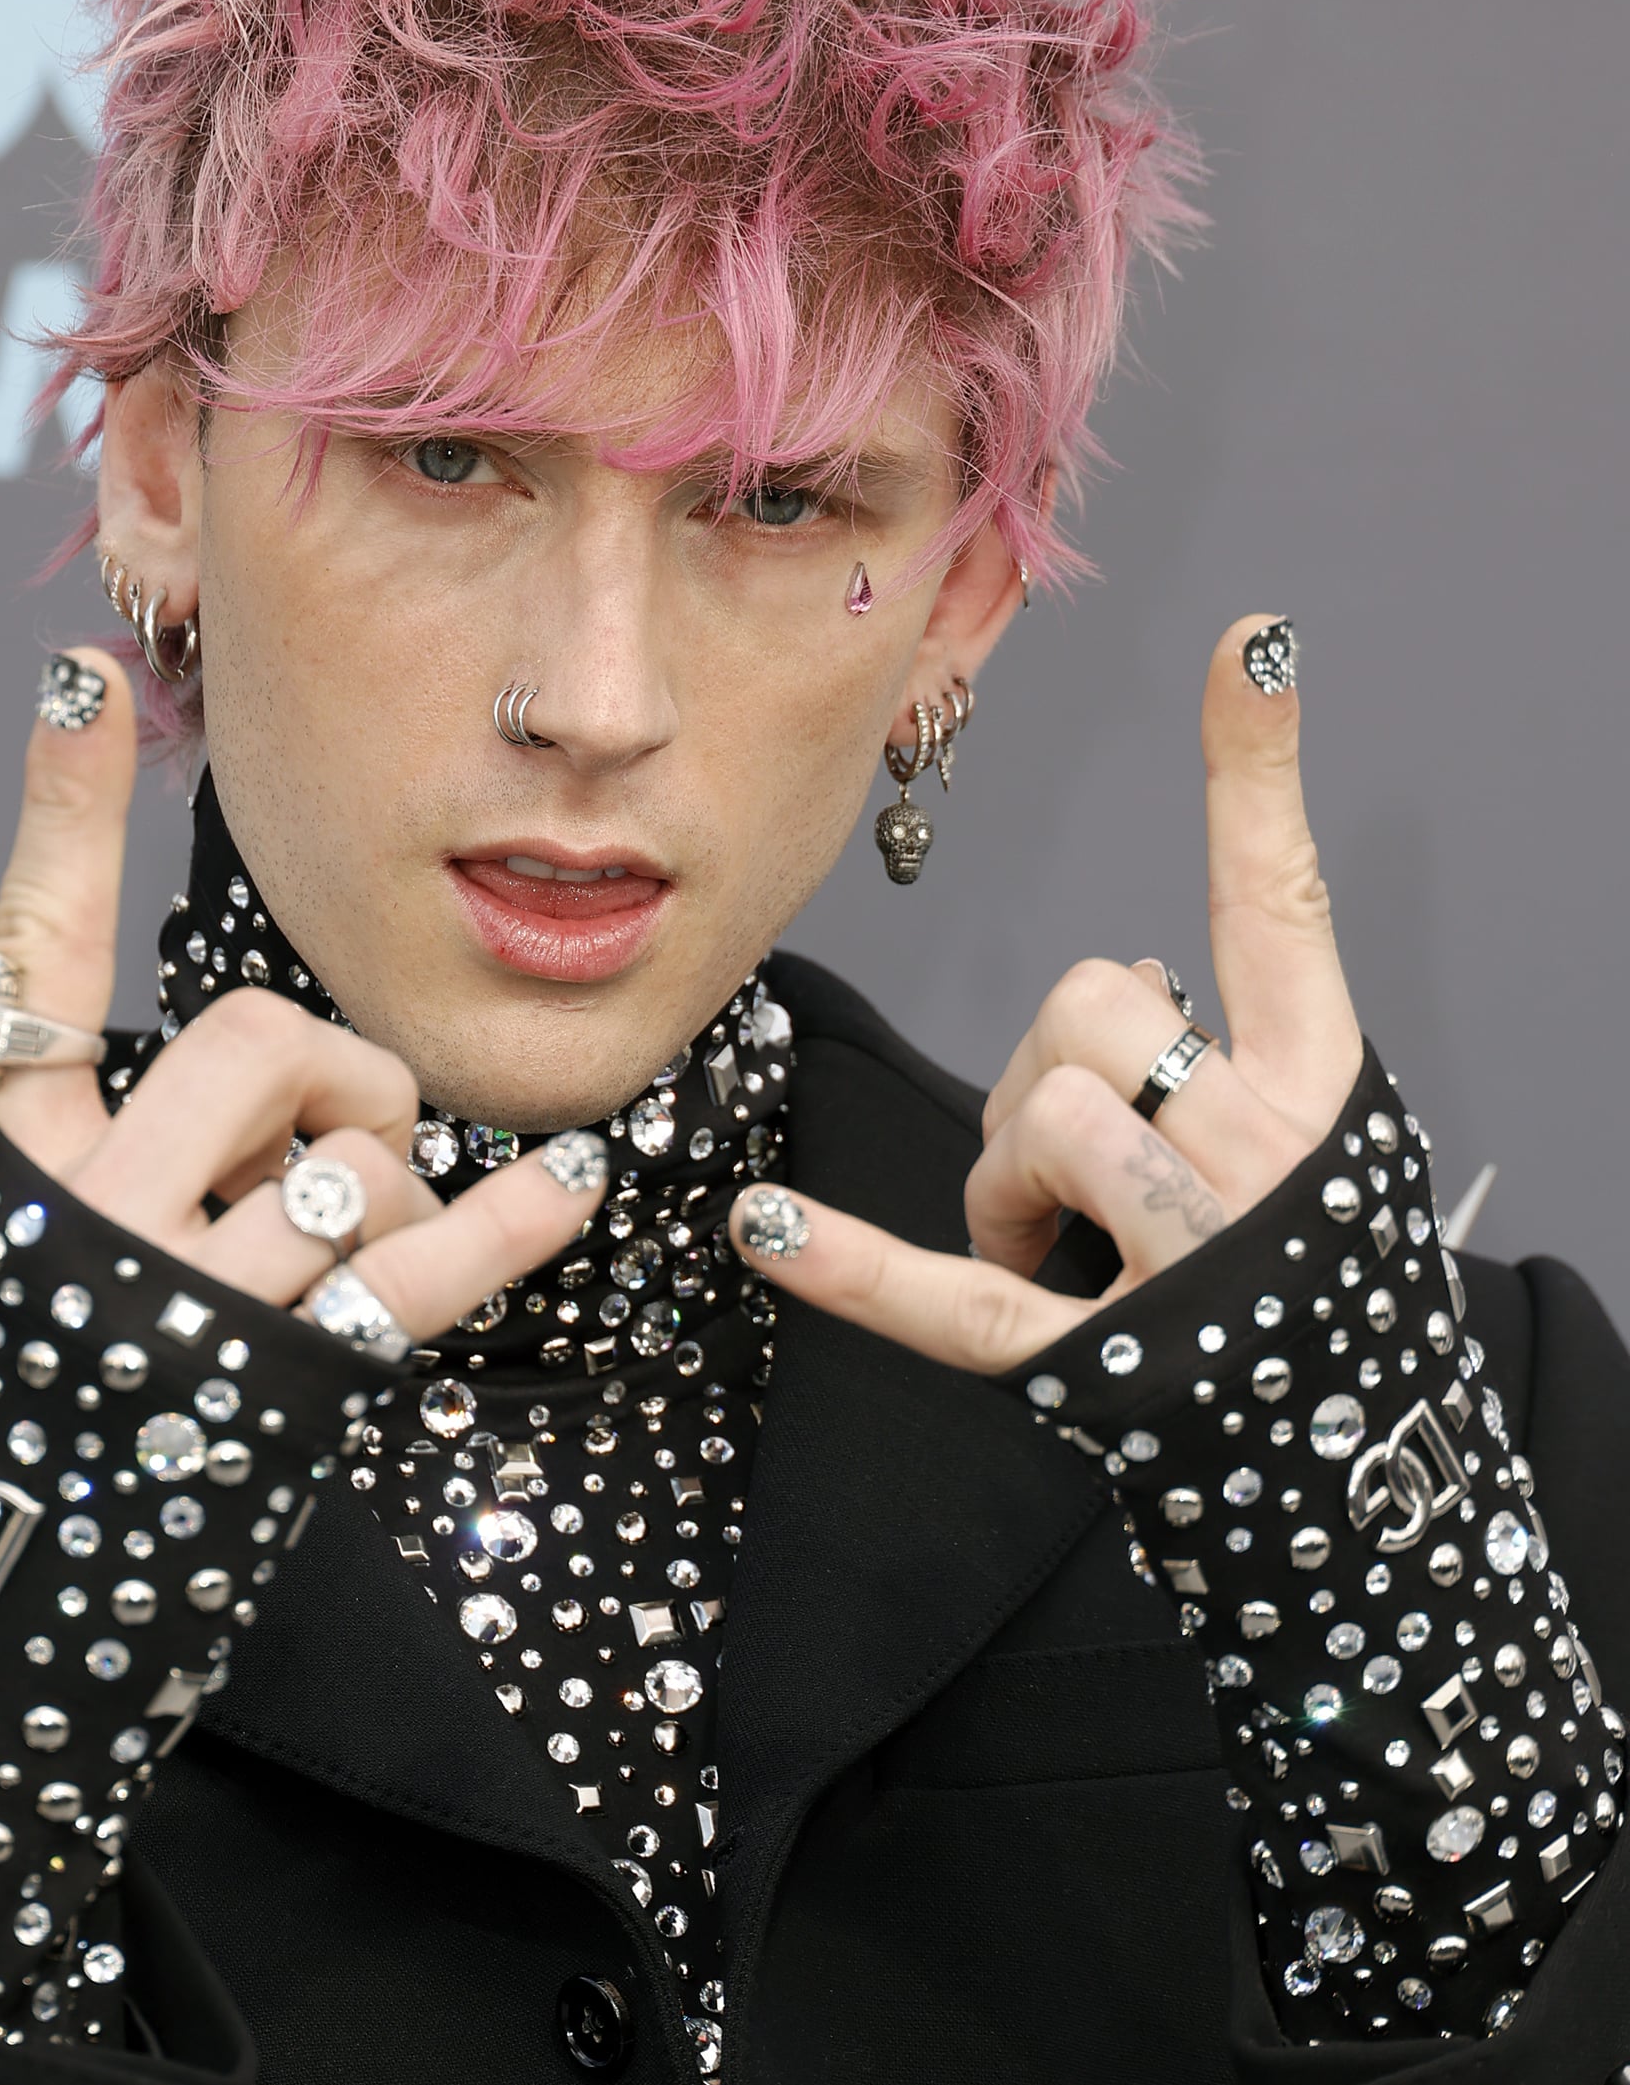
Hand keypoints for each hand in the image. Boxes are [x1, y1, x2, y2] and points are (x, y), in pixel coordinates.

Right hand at [0, 646, 602, 1337]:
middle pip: (257, 1040)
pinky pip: (420, 1277)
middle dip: (332, 1081)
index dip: (59, 813)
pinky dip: (506, 1230)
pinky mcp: (277, 1393)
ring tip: (322, 1269)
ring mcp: (180, 1304)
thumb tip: (280, 1069)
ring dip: (378, 1199)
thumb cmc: (15, 1409)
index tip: (82, 681)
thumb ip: (124, 1142)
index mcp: (7, 1160)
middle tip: (317, 1162)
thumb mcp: (17, 1250)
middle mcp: (82, 1212)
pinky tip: (569, 1191)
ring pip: (354, 1165)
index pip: (32, 951)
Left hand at [728, 613, 1364, 1371]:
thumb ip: (1228, 1054)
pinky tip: (764, 1233)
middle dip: (1054, 1071)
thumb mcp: (1319, 1149)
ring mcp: (1185, 1261)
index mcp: (1321, 1086)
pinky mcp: (1096, 1364)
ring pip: (1040, 1118)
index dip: (1259, 773)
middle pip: (1093, 1010)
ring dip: (1015, 1178)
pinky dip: (852, 1270)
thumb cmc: (1320, 1290)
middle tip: (1090, 1175)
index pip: (1280, 903)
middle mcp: (1267, 1155)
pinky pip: (953, 1300)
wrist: (1371, 1491)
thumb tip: (1128, 997)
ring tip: (1068, 1247)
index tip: (1249, 644)